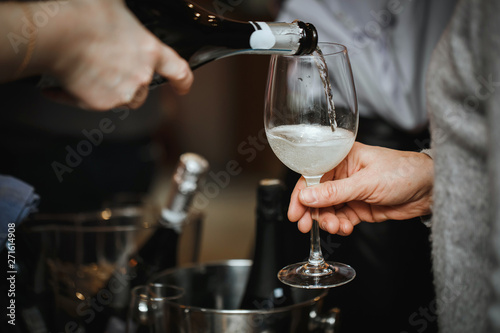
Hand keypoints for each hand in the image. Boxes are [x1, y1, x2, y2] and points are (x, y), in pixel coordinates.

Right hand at [35, 0, 192, 109]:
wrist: (56, 34)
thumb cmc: (84, 15)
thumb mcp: (114, 5)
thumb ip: (124, 15)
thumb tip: (117, 10)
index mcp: (149, 51)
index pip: (178, 70)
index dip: (183, 81)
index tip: (183, 87)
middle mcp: (140, 75)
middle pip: (143, 88)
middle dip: (129, 82)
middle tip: (109, 69)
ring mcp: (122, 92)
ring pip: (122, 99)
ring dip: (109, 91)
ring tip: (90, 73)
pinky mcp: (100, 103)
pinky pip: (92, 103)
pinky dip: (78, 95)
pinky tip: (66, 82)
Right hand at [288, 142, 433, 234]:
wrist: (430, 190)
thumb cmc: (403, 172)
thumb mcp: (366, 182)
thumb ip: (335, 192)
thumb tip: (307, 196)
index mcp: (342, 158)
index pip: (313, 175)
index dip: (301, 193)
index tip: (295, 211)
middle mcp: (343, 174)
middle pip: (317, 195)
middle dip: (311, 212)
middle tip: (305, 226)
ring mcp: (350, 192)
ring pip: (328, 209)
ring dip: (327, 220)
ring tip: (335, 227)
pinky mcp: (359, 207)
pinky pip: (341, 218)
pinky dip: (340, 225)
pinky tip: (344, 228)